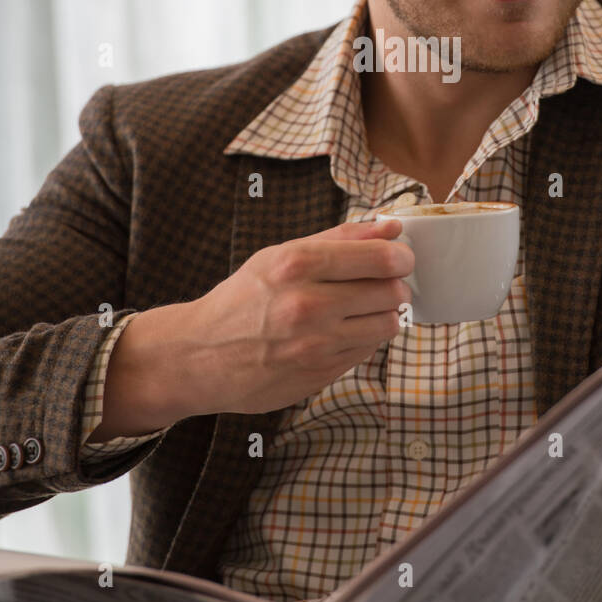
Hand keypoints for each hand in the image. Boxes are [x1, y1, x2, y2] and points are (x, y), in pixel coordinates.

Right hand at [182, 218, 413, 416]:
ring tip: (364, 307)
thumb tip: (391, 227)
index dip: (401, 256)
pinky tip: (343, 331)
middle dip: (396, 285)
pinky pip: (368, 350)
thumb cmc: (243, 298)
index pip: (380, 258)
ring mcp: (316, 345)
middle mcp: (308, 305)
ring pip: (388, 324)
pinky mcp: (321, 374)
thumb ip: (340, 238)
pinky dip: (365, 338)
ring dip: (385, 313)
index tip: (401, 257)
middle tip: (385, 283)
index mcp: (297, 265)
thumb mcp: (280, 255)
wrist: (200, 356)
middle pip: (391, 292)